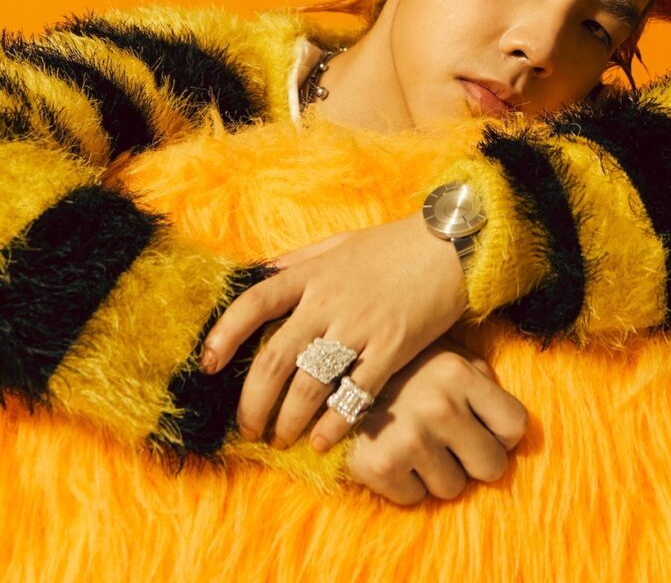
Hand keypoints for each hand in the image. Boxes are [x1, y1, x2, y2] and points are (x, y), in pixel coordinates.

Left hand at [198, 212, 468, 451]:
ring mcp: (360, 325)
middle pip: (275, 358)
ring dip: (289, 419)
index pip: (253, 303)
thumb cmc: (391, 246)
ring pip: (310, 384)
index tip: (207, 366)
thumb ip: (297, 261)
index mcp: (310, 273)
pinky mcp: (392, 347)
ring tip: (282, 439)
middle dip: (254, 401)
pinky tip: (322, 441)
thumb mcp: (337, 243)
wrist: (449, 245)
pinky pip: (355, 394)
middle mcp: (328, 300)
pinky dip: (334, 423)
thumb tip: (258, 274)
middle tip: (248, 428)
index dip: (224, 335)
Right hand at [347, 336, 528, 504]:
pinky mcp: (380, 465)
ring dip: (436, 472)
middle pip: (491, 466)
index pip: (515, 426)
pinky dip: (405, 484)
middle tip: (448, 442)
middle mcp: (439, 405)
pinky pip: (415, 499)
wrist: (327, 372)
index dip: (501, 432)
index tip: (482, 427)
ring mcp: (409, 438)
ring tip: (413, 441)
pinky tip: (391, 451)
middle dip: (473, 459)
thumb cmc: (400, 365)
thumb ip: (479, 379)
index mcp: (459, 372)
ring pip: (453, 488)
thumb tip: (509, 424)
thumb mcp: (445, 354)